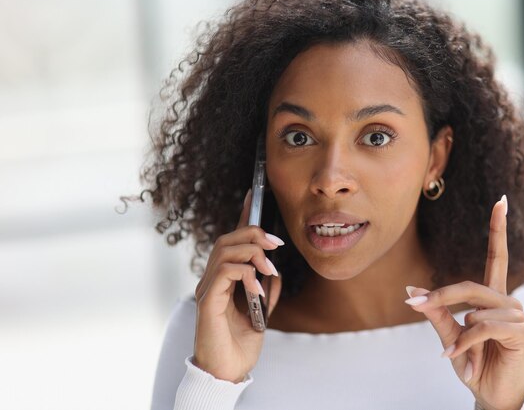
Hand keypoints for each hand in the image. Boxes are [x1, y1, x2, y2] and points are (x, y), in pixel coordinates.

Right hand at [193, 189, 282, 382]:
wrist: (228, 372)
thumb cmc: (241, 343)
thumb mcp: (262, 311)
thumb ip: (267, 289)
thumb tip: (276, 270)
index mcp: (225, 279)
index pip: (233, 240)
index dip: (243, 215)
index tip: (254, 193)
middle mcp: (212, 280)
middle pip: (226, 239)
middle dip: (253, 233)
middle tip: (275, 243)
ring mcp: (207, 290)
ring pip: (223, 251)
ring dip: (251, 252)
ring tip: (270, 266)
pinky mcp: (207, 302)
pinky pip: (224, 274)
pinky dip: (244, 273)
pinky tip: (257, 287)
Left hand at [406, 195, 523, 409]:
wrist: (491, 394)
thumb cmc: (473, 363)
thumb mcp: (450, 335)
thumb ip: (436, 312)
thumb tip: (411, 290)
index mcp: (492, 298)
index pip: (497, 256)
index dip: (497, 229)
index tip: (501, 201)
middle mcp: (508, 301)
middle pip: (469, 286)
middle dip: (440, 297)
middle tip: (413, 304)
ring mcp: (518, 315)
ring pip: (474, 311)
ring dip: (458, 336)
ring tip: (456, 355)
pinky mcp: (522, 331)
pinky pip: (481, 327)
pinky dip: (464, 344)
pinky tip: (461, 361)